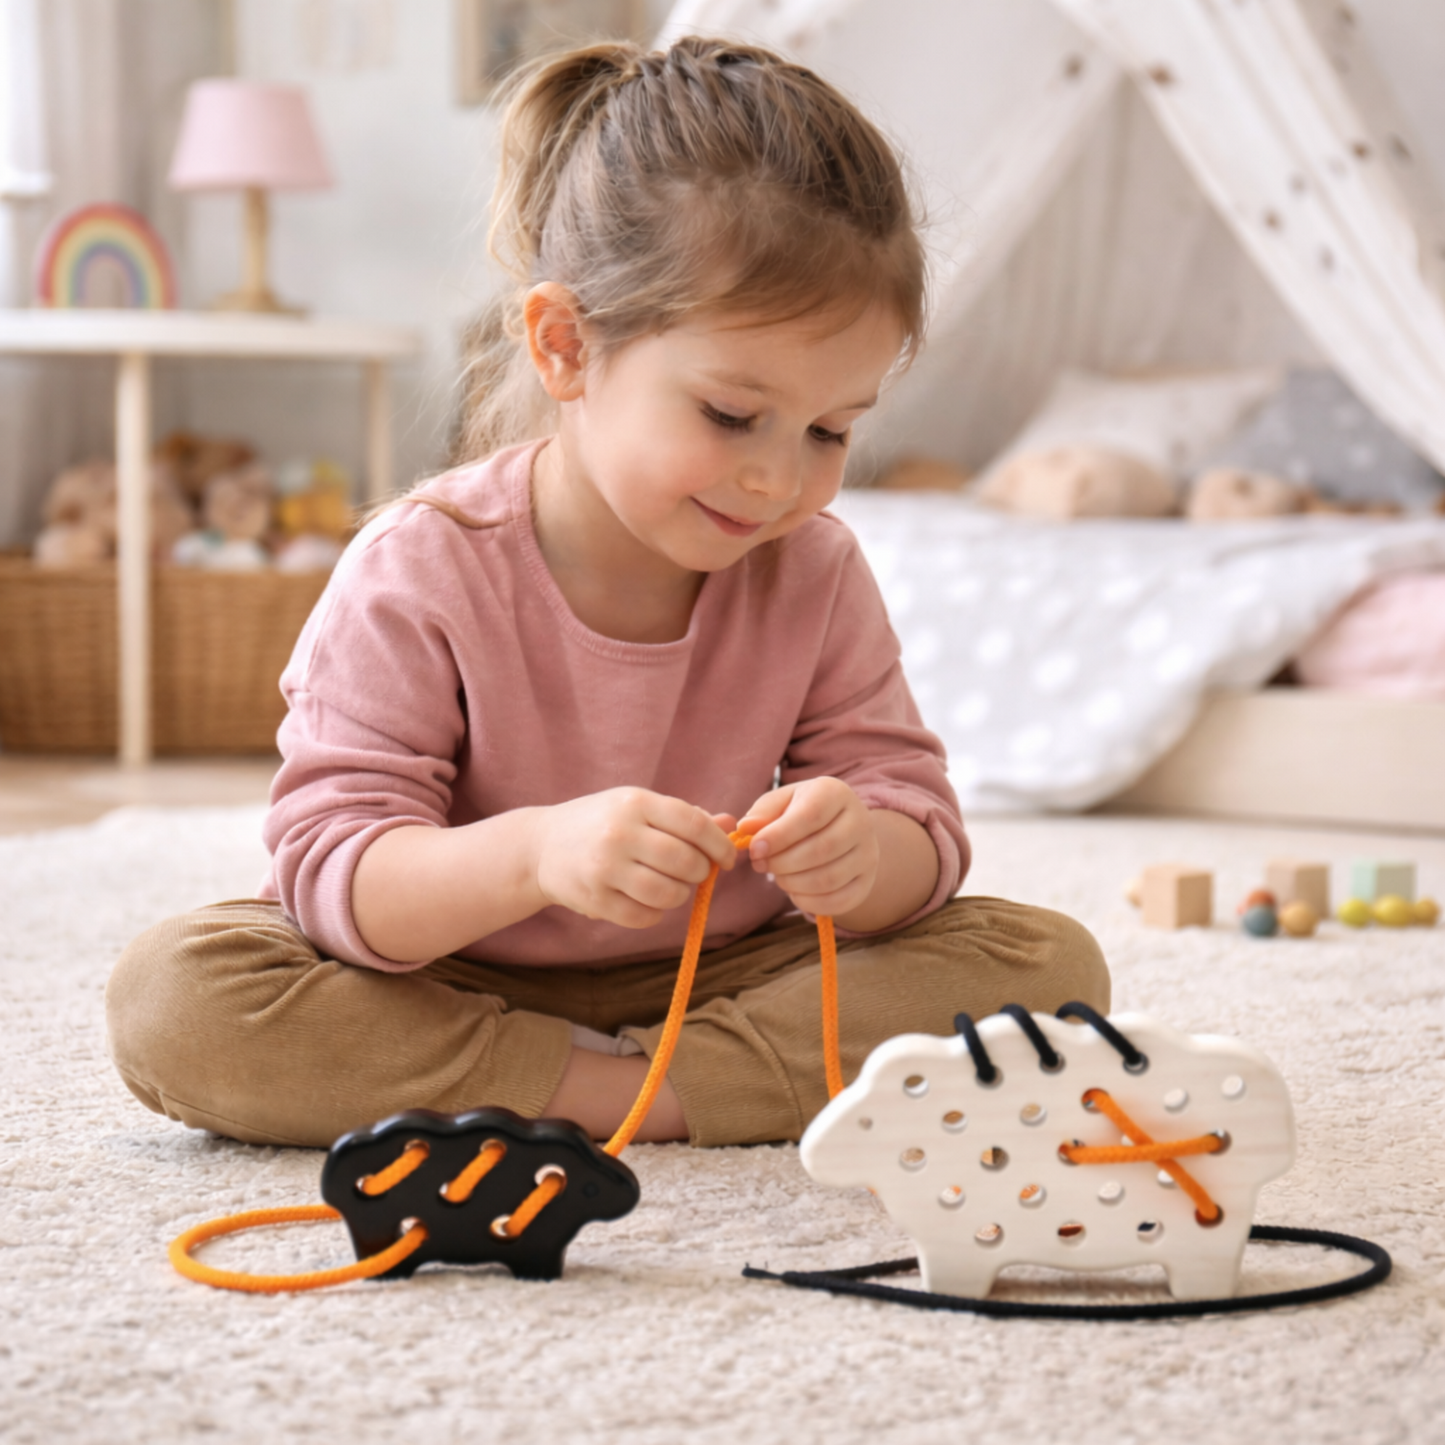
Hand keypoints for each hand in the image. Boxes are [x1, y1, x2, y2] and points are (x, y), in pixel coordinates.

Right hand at [533, 788, 736, 929]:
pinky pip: (644, 916)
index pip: (693, 824)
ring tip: (671, 887)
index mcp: (636, 803)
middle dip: (700, 872)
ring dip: (679, 895)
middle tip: (695, 873)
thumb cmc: (601, 822)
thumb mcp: (638, 807)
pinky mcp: (595, 899)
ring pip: (668, 893)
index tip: (727, 859)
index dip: (719, 845)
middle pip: (685, 861)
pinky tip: (647, 901)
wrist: (541, 845)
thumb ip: (685, 817)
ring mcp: (605, 868)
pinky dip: (655, 913)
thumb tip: (732, 826)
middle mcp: (620, 833)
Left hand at [736, 777, 878, 917]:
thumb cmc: (802, 813)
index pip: (810, 816)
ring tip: (778, 876)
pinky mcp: (867, 882)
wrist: (839, 829)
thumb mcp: (782, 802)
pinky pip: (838, 901)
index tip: (755, 849)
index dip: (779, 836)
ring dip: (793, 883)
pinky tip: (794, 892)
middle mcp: (860, 821)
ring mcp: (868, 854)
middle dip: (782, 863)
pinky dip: (809, 902)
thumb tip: (745, 827)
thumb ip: (762, 812)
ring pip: (828, 879)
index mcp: (836, 793)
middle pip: (821, 850)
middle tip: (760, 865)